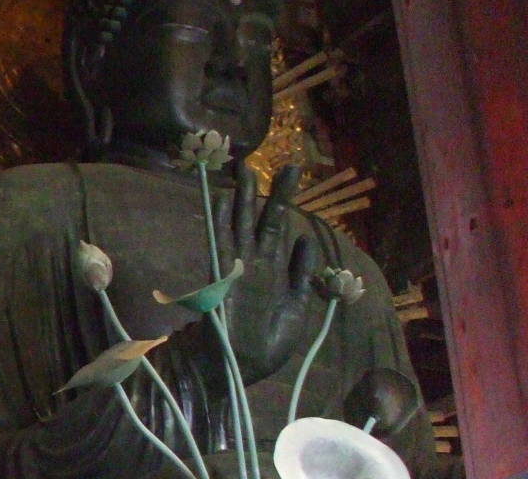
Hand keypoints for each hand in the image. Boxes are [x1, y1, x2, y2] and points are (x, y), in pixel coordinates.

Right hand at [221, 163, 317, 382]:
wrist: (242, 366)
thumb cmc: (267, 343)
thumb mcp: (296, 308)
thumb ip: (299, 275)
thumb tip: (304, 241)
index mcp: (272, 270)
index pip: (277, 227)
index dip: (283, 201)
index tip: (290, 173)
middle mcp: (254, 262)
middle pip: (260, 218)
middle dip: (265, 191)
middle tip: (266, 161)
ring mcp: (238, 267)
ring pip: (241, 224)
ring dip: (244, 197)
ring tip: (245, 169)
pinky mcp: (225, 276)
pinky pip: (223, 242)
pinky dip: (224, 221)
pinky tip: (227, 199)